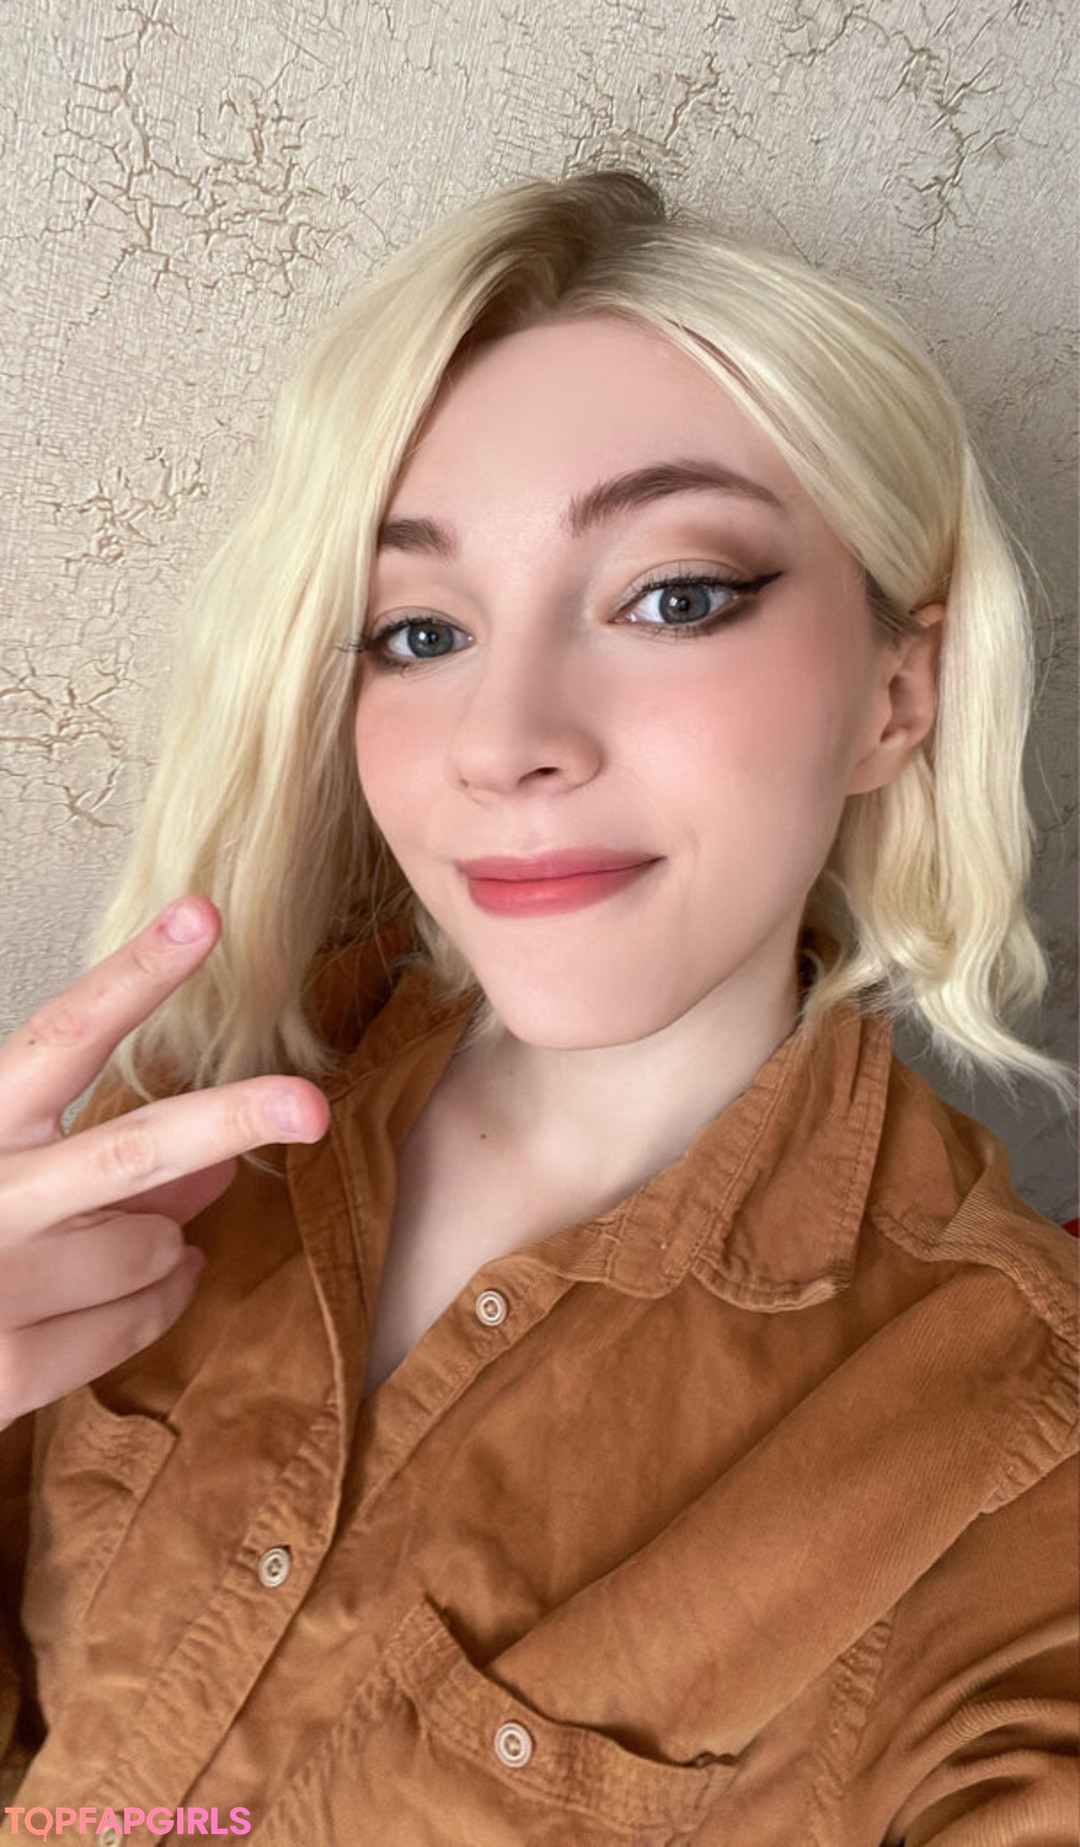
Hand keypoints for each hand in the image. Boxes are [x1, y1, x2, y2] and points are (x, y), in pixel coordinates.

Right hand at [0, 897, 328, 1426]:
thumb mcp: (14, 1173)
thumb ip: (110, 1160)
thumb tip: (217, 1166)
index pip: (63, 1036)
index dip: (135, 975)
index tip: (200, 916)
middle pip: (130, 1148)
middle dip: (228, 1120)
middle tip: (306, 1104)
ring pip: (155, 1246)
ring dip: (167, 1245)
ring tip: (124, 1247)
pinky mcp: (7, 1371)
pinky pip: (140, 1320)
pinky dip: (160, 1300)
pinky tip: (137, 1290)